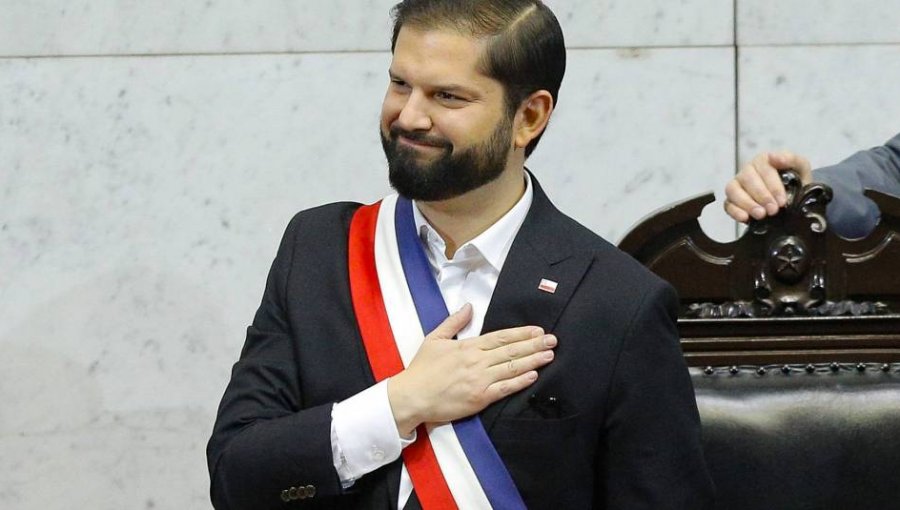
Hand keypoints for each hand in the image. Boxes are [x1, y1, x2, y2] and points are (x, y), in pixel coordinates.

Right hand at [388, 304, 555, 435]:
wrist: (412, 396)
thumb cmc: (421, 369)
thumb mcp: (434, 339)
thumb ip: (453, 322)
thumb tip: (468, 306)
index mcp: (467, 346)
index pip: (500, 337)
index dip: (521, 333)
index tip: (537, 330)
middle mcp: (476, 362)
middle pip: (510, 351)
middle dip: (533, 345)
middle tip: (553, 340)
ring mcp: (479, 380)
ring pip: (511, 368)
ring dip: (532, 361)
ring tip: (549, 355)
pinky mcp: (479, 398)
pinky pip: (503, 389)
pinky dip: (519, 382)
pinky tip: (533, 376)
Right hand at [724, 151, 812, 221]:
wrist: (793, 198)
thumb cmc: (795, 181)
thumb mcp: (800, 168)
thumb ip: (791, 159)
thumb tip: (774, 157)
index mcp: (763, 160)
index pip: (764, 169)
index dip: (773, 186)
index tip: (782, 201)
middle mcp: (748, 171)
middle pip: (748, 179)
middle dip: (761, 196)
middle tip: (773, 210)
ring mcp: (737, 185)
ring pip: (733, 190)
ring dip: (747, 203)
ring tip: (760, 215)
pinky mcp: (732, 200)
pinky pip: (728, 204)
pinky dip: (735, 211)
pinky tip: (745, 218)